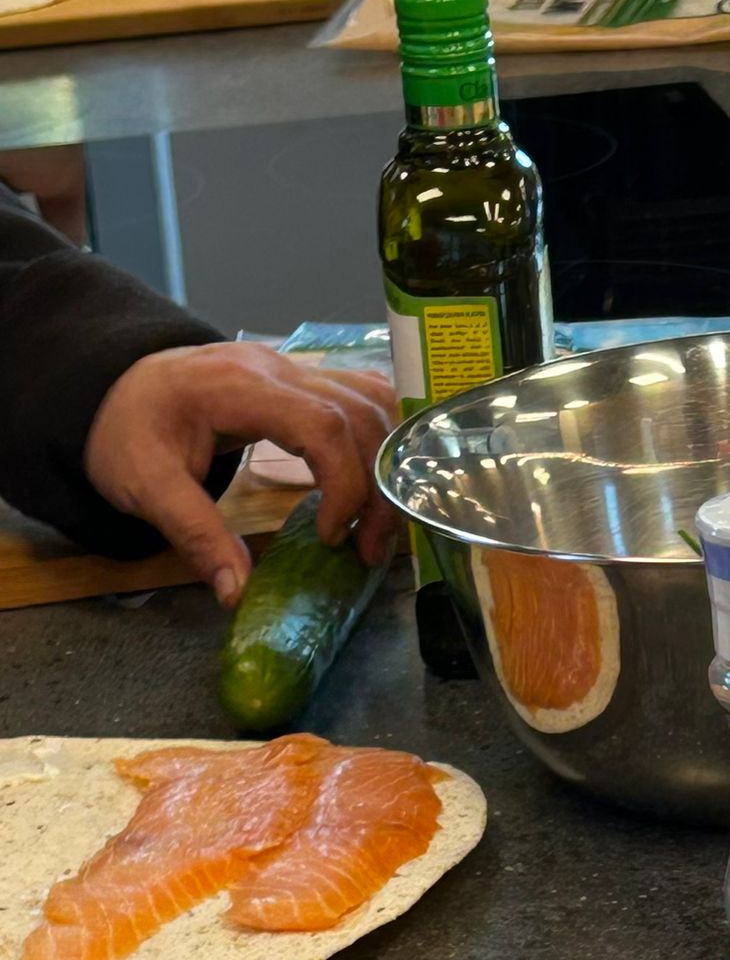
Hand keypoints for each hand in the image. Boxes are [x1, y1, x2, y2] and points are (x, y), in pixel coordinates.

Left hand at [84, 342, 397, 604]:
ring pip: (373, 403)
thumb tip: (236, 592)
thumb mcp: (145, 486)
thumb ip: (195, 534)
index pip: (324, 425)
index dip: (345, 484)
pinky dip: (382, 437)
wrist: (112, 386)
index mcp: (240, 387)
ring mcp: (295, 367)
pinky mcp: (303, 379)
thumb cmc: (127, 432)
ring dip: (387, 464)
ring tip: (376, 522)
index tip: (331, 537)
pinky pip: (363, 396)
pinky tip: (376, 478)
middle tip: (368, 549)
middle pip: (361, 416)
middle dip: (377, 488)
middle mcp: (279, 367)